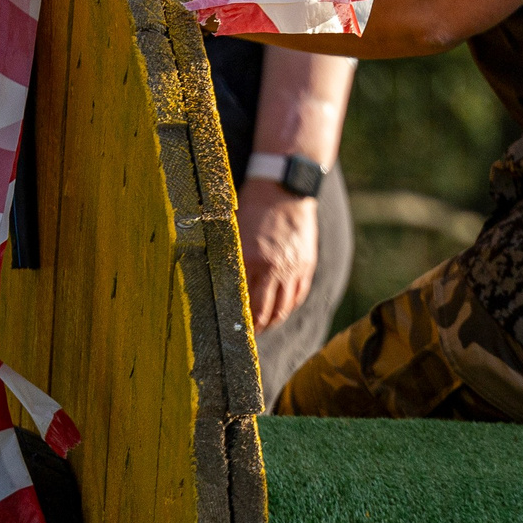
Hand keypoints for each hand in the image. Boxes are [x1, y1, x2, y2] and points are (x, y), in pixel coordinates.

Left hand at [237, 178, 318, 331]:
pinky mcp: (306, 263)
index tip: (231, 330)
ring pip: (284, 307)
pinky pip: (299, 293)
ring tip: (264, 326)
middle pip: (265, 311)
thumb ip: (229, 256)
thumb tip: (216, 278)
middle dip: (256, 327)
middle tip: (247, 335)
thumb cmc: (253, 205)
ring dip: (273, 320)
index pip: (243, 303)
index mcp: (250, 260)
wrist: (284, 186)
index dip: (238, 321)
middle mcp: (273, 268)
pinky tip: (282, 309)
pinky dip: (290, 306)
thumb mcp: (234, 230)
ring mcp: (293, 267)